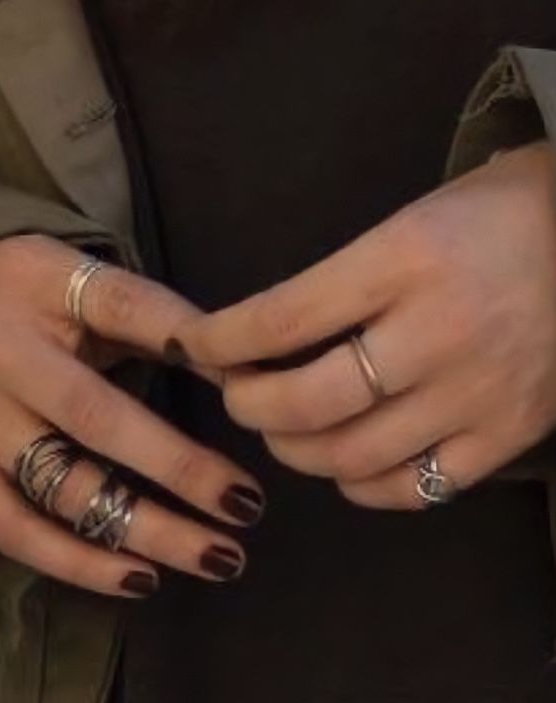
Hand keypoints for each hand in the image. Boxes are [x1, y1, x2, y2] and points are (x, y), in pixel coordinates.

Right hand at [0, 235, 263, 596]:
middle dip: (179, 468)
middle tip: (247, 505)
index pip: (129, 310)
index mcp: (38, 284)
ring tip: (218, 556)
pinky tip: (141, 579)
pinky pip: (13, 530)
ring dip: (145, 530)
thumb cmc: (26, 295)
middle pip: (96, 418)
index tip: (252, 392)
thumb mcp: (81, 281)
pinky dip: (79, 563)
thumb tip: (241, 368)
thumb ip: (153, 319)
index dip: (191, 347)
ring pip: (61, 489)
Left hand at [173, 143, 555, 508]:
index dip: (220, 341)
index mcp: (404, 260)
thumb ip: (341, 280)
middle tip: (238, 395)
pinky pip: (419, 487)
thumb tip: (266, 334)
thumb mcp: (409, 222)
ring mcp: (476, 391)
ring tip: (284, 431)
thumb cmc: (495, 215)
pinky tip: (348, 467)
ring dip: (296, 450)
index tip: (194, 346)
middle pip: (307, 400)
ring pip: (353, 454)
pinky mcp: (508, 432)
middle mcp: (436, 331)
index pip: (281, 317)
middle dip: (248, 406)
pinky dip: (365, 487)